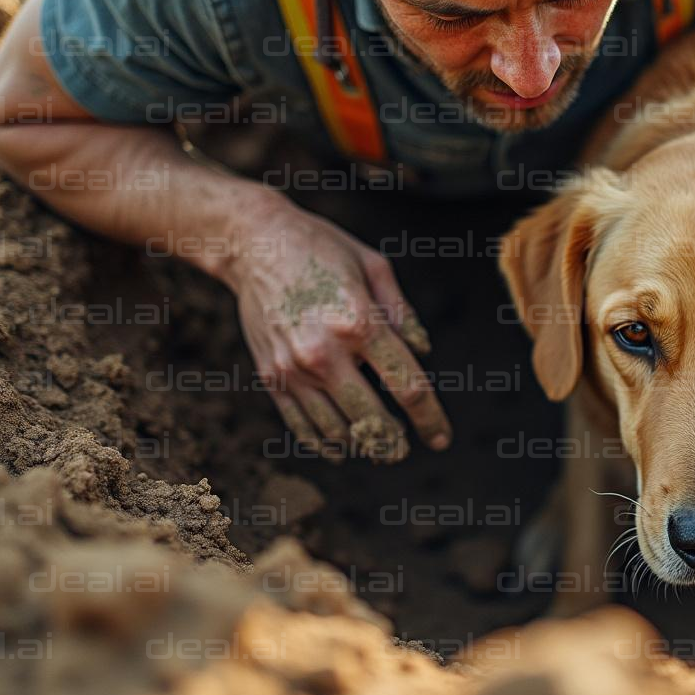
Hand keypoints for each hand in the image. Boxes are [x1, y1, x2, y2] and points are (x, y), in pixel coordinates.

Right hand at [222, 199, 450, 460]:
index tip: (441, 439)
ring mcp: (293, 368)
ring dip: (360, 446)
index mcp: (360, 324)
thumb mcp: (375, 267)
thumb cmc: (322, 249)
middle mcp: (324, 353)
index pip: (408, 387)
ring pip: (335, 430)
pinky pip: (300, 424)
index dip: (430, 419)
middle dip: (393, 444)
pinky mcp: (270, 375)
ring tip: (378, 449)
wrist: (254, 243)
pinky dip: (323, 443)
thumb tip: (423, 354)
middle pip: (371, 420)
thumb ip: (403, 315)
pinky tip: (340, 449)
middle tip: (403, 451)